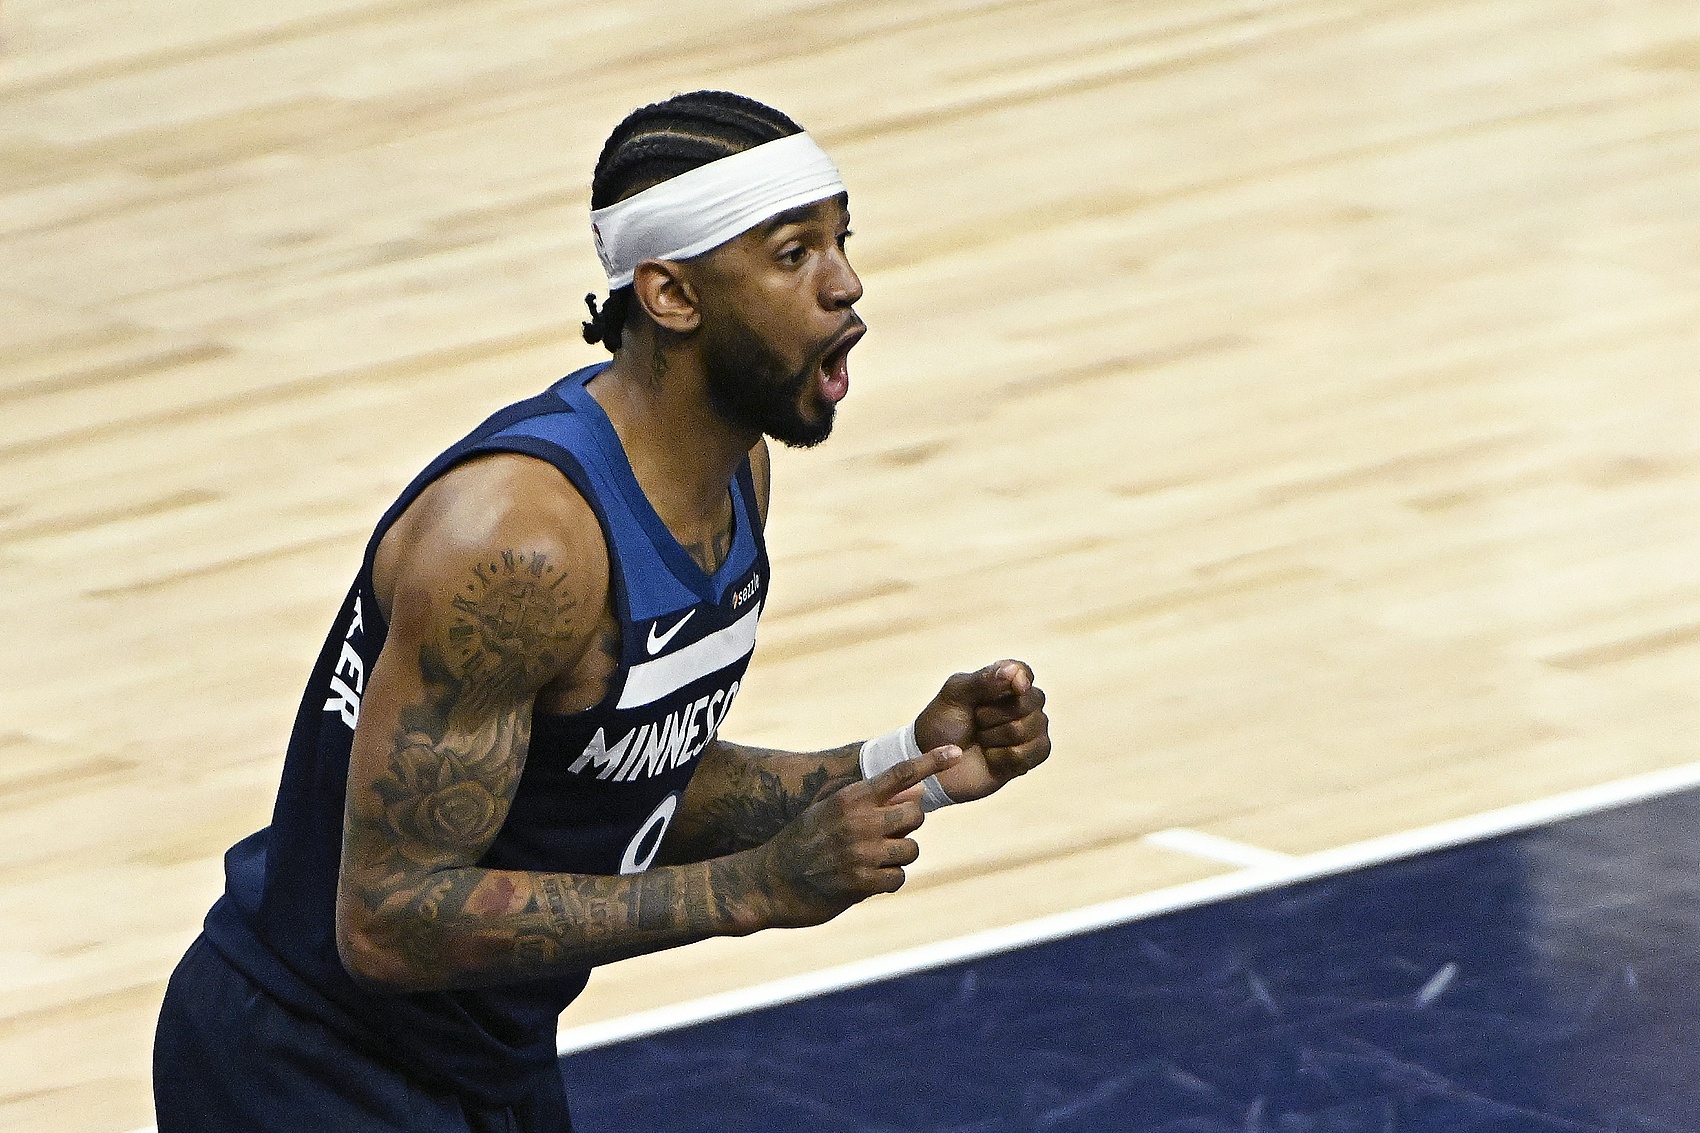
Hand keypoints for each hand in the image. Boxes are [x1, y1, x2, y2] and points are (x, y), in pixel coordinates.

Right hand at [752, 745, 960, 928]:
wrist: (769, 882)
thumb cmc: (802, 841)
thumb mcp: (826, 808)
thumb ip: (868, 797)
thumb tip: (916, 789)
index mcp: (850, 798)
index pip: (900, 774)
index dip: (930, 762)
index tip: (955, 753)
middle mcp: (858, 822)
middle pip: (915, 814)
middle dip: (906, 825)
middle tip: (884, 834)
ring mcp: (860, 853)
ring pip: (910, 849)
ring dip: (897, 857)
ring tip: (870, 860)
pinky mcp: (861, 884)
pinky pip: (898, 878)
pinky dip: (888, 881)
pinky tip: (866, 880)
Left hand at [914, 660, 1050, 803]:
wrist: (935, 765)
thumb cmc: (942, 725)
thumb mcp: (954, 695)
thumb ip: (983, 680)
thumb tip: (1014, 672)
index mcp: (1002, 682)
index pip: (1024, 672)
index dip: (1019, 679)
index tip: (1012, 687)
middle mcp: (1022, 703)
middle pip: (1032, 700)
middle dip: (996, 714)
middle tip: (977, 720)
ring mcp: (1030, 730)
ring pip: (1028, 728)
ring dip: (995, 736)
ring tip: (981, 739)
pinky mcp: (1030, 757)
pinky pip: (1029, 753)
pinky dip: (1002, 757)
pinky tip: (991, 757)